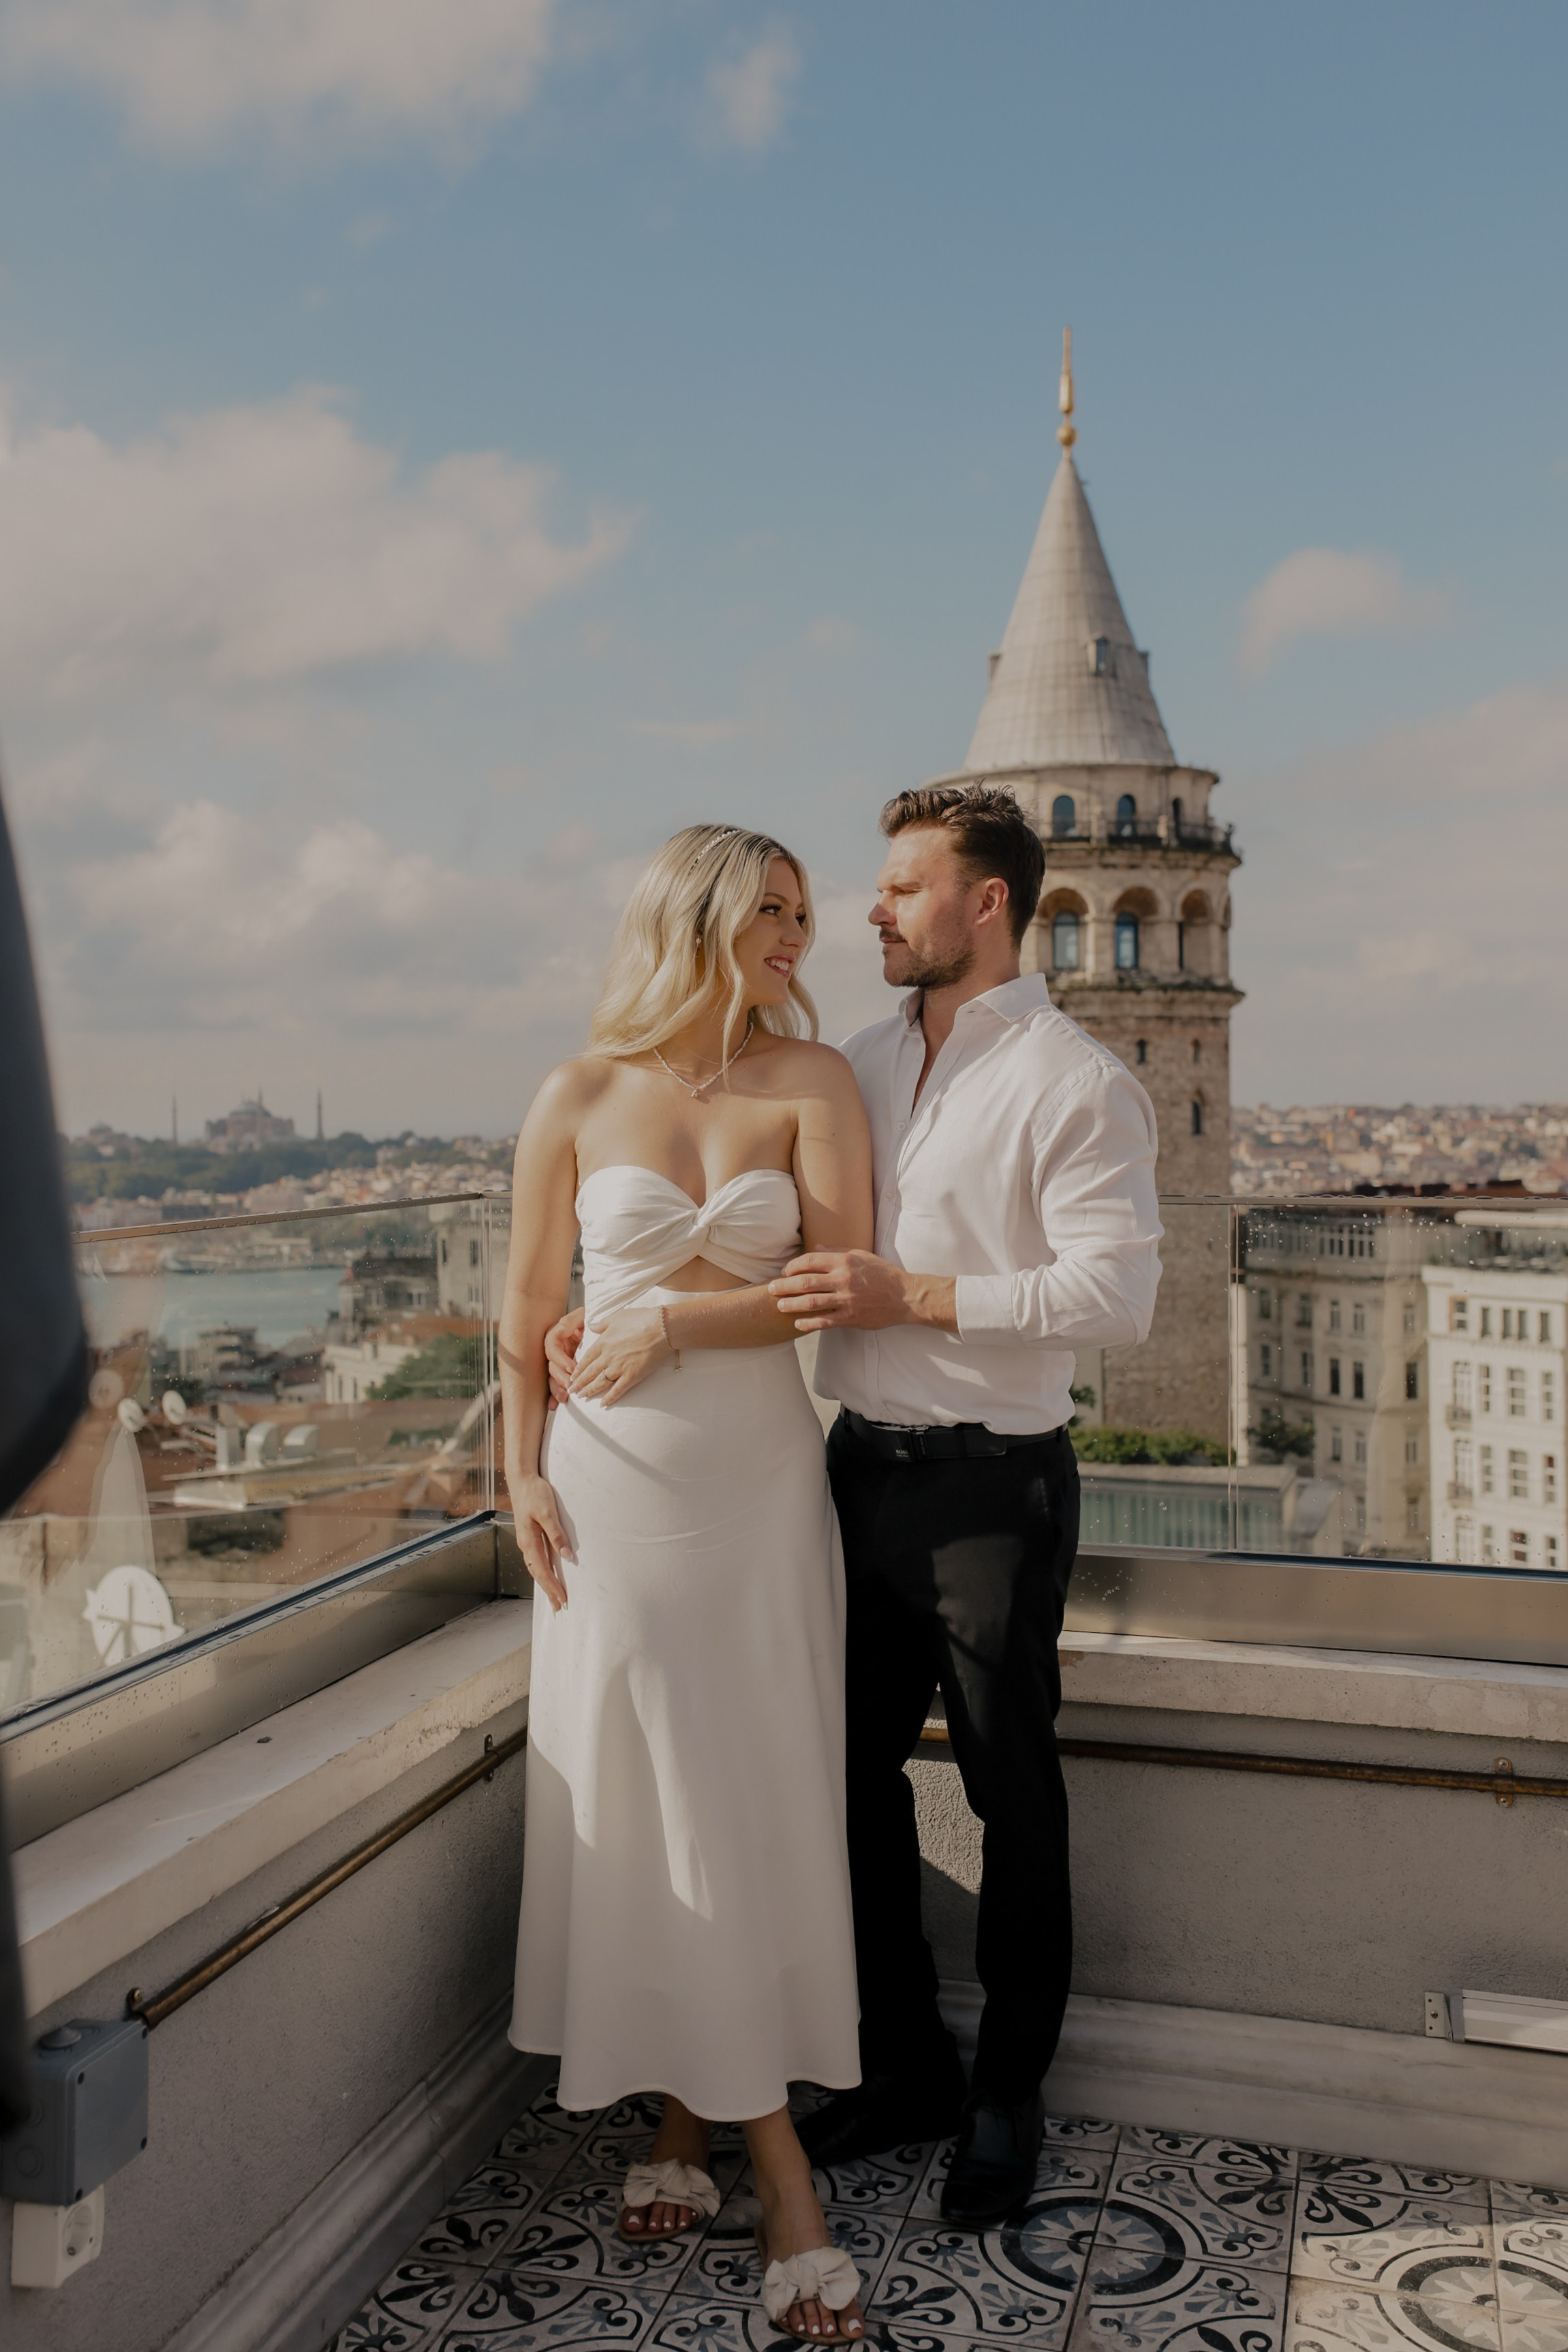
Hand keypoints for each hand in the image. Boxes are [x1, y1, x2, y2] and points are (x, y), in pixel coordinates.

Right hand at [511, 1472, 573, 1611]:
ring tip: (554, 1595)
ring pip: (535, 1567)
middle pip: (537, 1573)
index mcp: (529, 1540)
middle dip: (548, 1590)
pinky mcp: (529, 1535)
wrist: (521, 1479)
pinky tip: (548, 1573)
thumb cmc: (534, 1493)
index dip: (552, 1586)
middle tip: (559, 1606)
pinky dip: (542, 1570)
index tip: (562, 1599)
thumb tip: (566, 1555)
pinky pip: (535, 1558)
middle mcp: (525, 1543)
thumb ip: (556, 1534)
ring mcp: (526, 1540)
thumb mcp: (548, 1512)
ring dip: (545, 1582)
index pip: (541, 1570)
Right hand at [544, 1307, 585, 1404]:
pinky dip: (554, 1394)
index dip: (560, 1358)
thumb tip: (562, 1328)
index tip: (571, 1367)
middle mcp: (556, 1349)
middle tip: (571, 1386)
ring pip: (553, 1376)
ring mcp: (559, 1361)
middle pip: (552, 1364)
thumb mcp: (582, 1315)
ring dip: (557, 1388)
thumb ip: (573, 1320)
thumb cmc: (590, 1321)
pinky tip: (554, 1405)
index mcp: (557, 1334)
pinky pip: (556, 1383)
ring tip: (564, 1398)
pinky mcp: (563, 1370)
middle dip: (560, 1376)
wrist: (600, 1327)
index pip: (552, 1346)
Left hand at [568, 1305, 672, 1404]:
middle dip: (579, 1382)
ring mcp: (619, 1367)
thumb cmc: (641, 1319)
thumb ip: (602, 1323)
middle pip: (590, 1372)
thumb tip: (590, 1325)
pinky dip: (610, 1398)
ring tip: (582, 1396)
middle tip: (572, 1390)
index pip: (587, 1358)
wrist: (661, 1328)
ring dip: (590, 1390)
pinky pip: (618, 1390)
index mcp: (604, 1342)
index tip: (573, 1375)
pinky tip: (603, 1404)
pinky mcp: (632, 1376)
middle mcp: (608, 1356)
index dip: (579, 1368)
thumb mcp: (617, 1316)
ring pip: (600, 1382)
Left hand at [769, 1250, 956, 1333]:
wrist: (905, 1296)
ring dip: (791, 1304)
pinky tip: (797, 1324)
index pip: (810, 1261)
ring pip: (811, 1302)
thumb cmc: (883, 1274)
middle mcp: (843, 1279)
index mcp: (844, 1261)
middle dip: (784, 1286)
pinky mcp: (850, 1317)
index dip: (793, 1266)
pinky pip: (824, 1321)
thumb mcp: (862, 1255)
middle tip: (771, 1289)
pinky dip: (808, 1323)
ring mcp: (846, 1299)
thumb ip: (837, 1250)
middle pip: (805, 1282)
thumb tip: (816, 1246)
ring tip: (779, 1305)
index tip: (784, 1271)